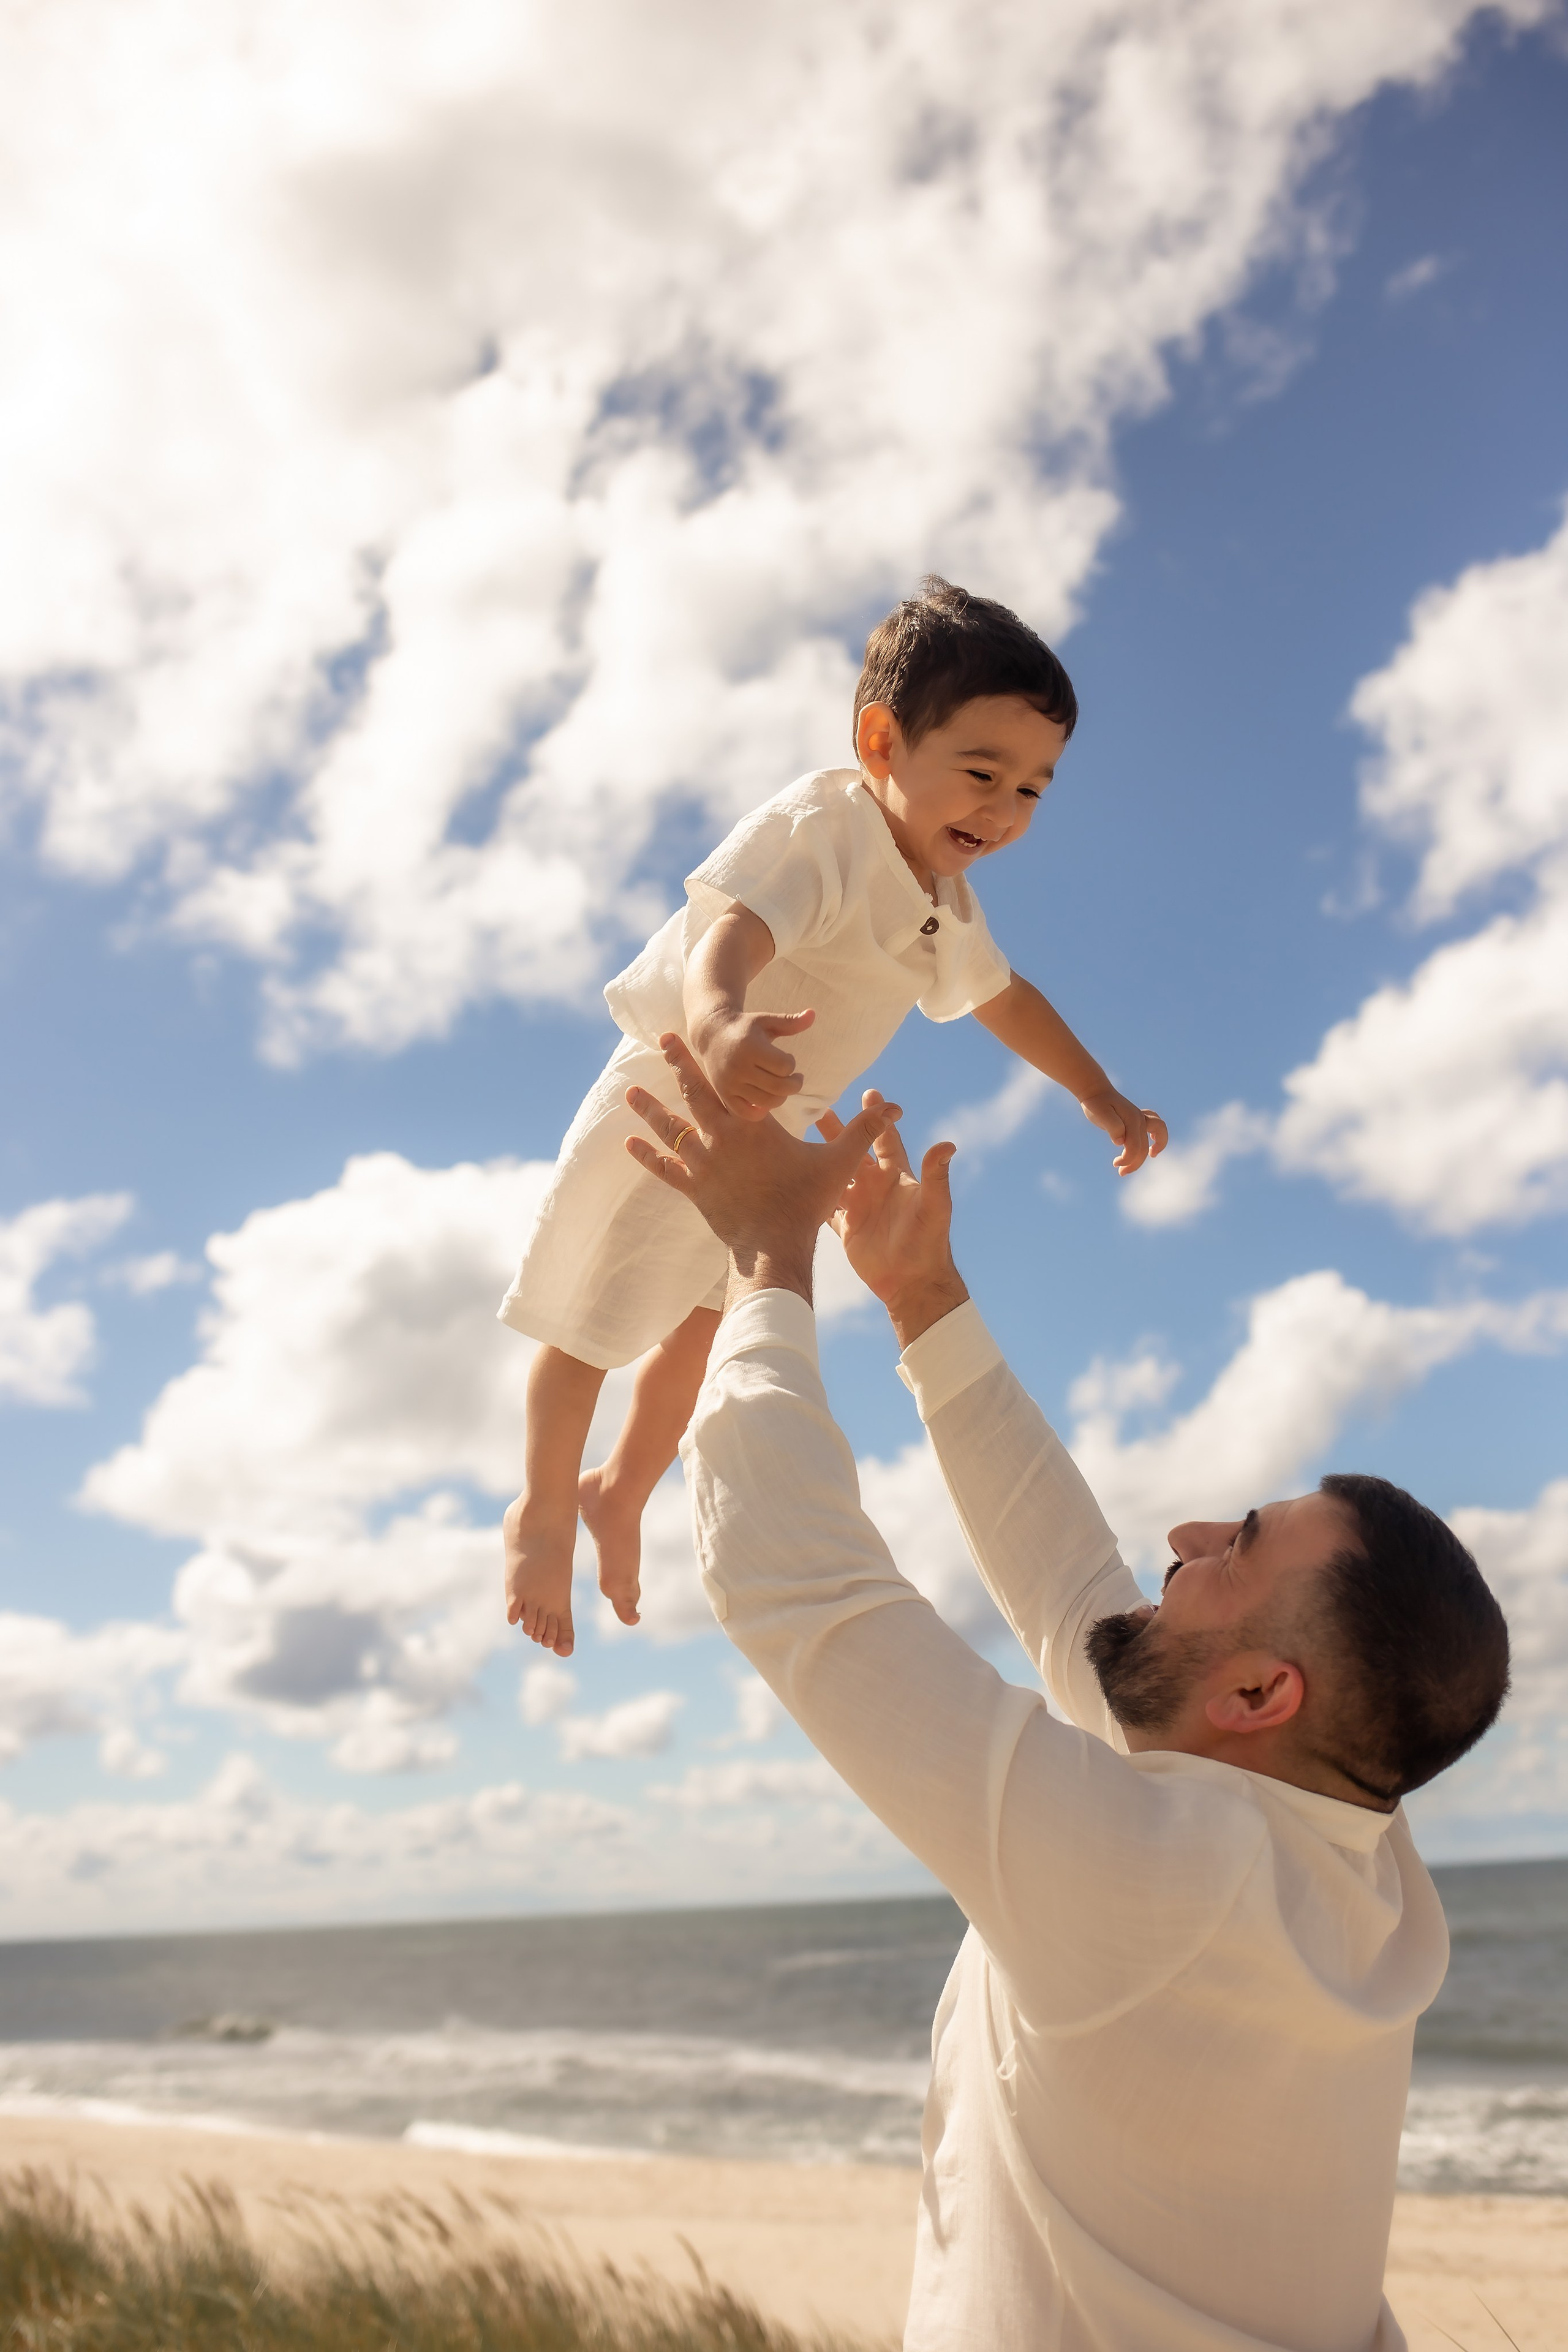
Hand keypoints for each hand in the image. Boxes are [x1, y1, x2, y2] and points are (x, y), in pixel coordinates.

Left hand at [625, 1034, 897, 1297]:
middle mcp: (721, 1139)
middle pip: (694, 1094)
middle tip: (664, 1040)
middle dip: (679, 1065)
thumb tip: (892, 1108)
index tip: (695, 1034)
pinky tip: (630, 1144)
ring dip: (651, 1109)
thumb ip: (861, 1133)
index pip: (729, 1082)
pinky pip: (665, 1169)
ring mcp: (703, 1165)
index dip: (712, 1058)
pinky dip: (649, 1155)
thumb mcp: (837, 1164)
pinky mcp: (694, 1190)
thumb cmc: (805, 1204)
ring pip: (671, 1129)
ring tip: (630, 1091)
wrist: (773, 1247)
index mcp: (753, 1126)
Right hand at [698, 1008, 815, 1119]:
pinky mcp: (724, 1094)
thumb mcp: (767, 1021)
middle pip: (779, 1087)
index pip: (785, 1066)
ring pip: (767, 1102)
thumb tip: (813, 1014)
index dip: (792, 1063)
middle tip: (796, 1079)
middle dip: (795, 1084)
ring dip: (781, 1097)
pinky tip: (765, 1098)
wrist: (711, 1034)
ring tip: (781, 1087)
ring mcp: (730, 1083)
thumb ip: (790, 1022)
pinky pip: (747, 1113)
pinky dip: (761, 1111)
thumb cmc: (745, 1027)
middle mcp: (738, 1067)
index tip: (787, 1058)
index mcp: (751, 1047)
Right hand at [818, 1098, 968, 1346]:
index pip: (885, 1138)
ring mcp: (859, 1206)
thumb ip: (937, 1176)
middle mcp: (875, 1186)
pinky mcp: (846, 1227)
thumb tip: (947, 1145)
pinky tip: (793, 1181)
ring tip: (798, 1137)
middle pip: (852, 1150)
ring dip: (819, 1157)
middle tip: (817, 1108)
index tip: (869, 1091)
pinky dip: (811, 1193)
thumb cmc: (928, 1242)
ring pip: (834, 1174)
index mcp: (896, 1176)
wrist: (912, 1281)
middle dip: (837, 1129)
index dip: (877, 1116)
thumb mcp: (934, 1207)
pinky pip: (824, 1205)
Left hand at [1081, 1087, 1167, 1175]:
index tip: (1115, 1164)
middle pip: (1144, 1147)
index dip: (1127, 1159)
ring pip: (1157, 1137)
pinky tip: (1152, 1148)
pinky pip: (1157, 1127)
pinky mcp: (1139, 1118)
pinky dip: (1158, 1138)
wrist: (1096, 1091)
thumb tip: (1120, 1141)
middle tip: (1120, 1172)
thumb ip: (1112, 1126)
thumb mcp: (1099, 1114)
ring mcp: (1141, 1117)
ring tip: (1140, 1163)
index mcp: (1133, 1119)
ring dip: (1148, 1152)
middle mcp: (1141, 1118)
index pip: (1135, 1146)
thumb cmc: (1096, 1103)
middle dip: (1134, 1163)